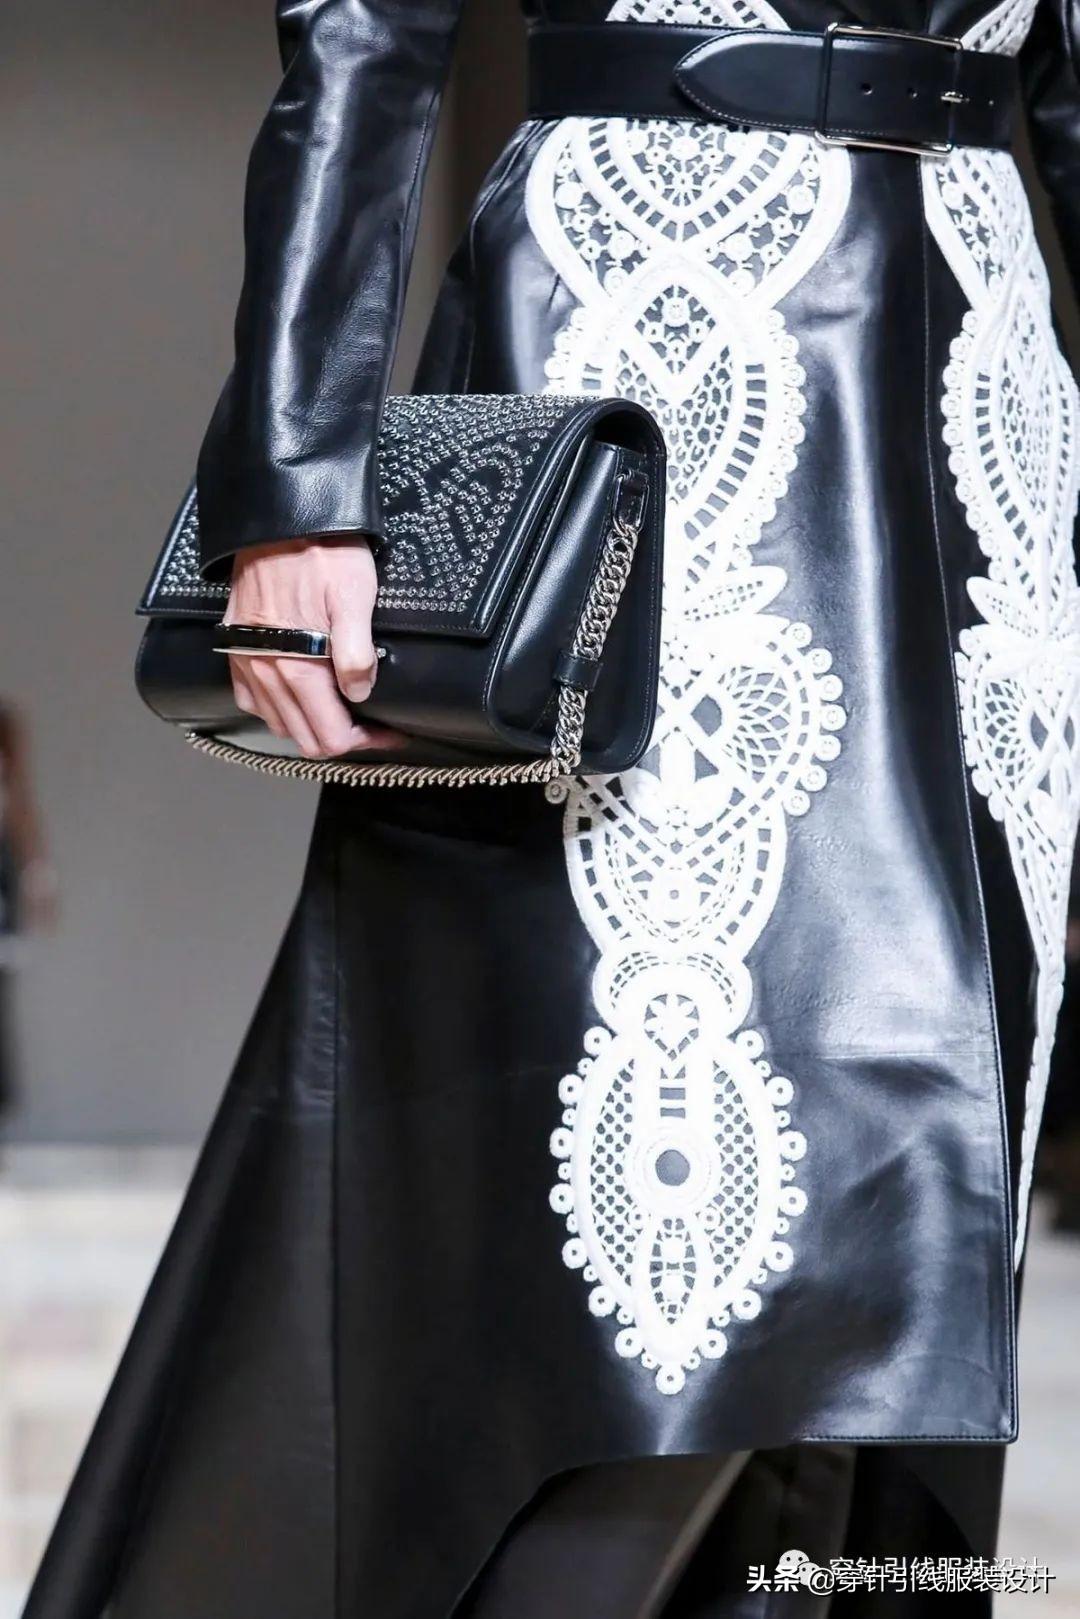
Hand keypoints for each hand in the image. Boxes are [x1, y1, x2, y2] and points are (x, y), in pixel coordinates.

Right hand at [224, 538, 402, 758]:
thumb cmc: (320, 553)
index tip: (389, 732)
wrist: (277, 522)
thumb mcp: (354, 598)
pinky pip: (253, 701)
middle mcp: (266, 674)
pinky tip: (300, 695)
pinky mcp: (237, 650)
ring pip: (280, 725)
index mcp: (298, 668)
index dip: (366, 741)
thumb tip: (360, 693)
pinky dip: (279, 710)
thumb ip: (356, 655)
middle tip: (371, 725)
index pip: (331, 736)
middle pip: (306, 739)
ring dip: (311, 726)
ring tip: (341, 709)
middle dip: (342, 738)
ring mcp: (247, 664)